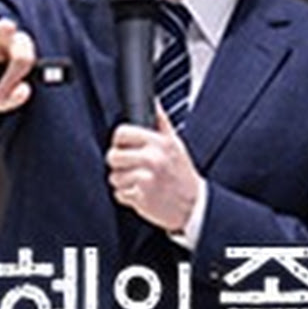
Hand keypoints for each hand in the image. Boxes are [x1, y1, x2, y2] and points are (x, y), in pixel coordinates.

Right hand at [0, 0, 35, 115]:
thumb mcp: (3, 101)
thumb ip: (15, 97)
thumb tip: (24, 91)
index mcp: (17, 54)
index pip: (23, 52)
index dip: (21, 59)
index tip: (16, 69)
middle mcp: (0, 41)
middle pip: (6, 29)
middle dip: (6, 28)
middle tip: (7, 27)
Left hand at [106, 104, 202, 232]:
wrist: (194, 206)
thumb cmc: (183, 174)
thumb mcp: (176, 145)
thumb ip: (162, 123)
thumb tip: (154, 103)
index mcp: (159, 143)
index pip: (122, 133)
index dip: (120, 141)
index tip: (124, 147)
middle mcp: (152, 159)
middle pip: (113, 155)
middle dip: (119, 163)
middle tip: (131, 167)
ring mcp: (146, 179)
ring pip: (114, 176)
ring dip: (123, 181)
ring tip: (139, 182)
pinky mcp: (140, 198)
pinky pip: (119, 193)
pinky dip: (127, 196)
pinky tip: (141, 193)